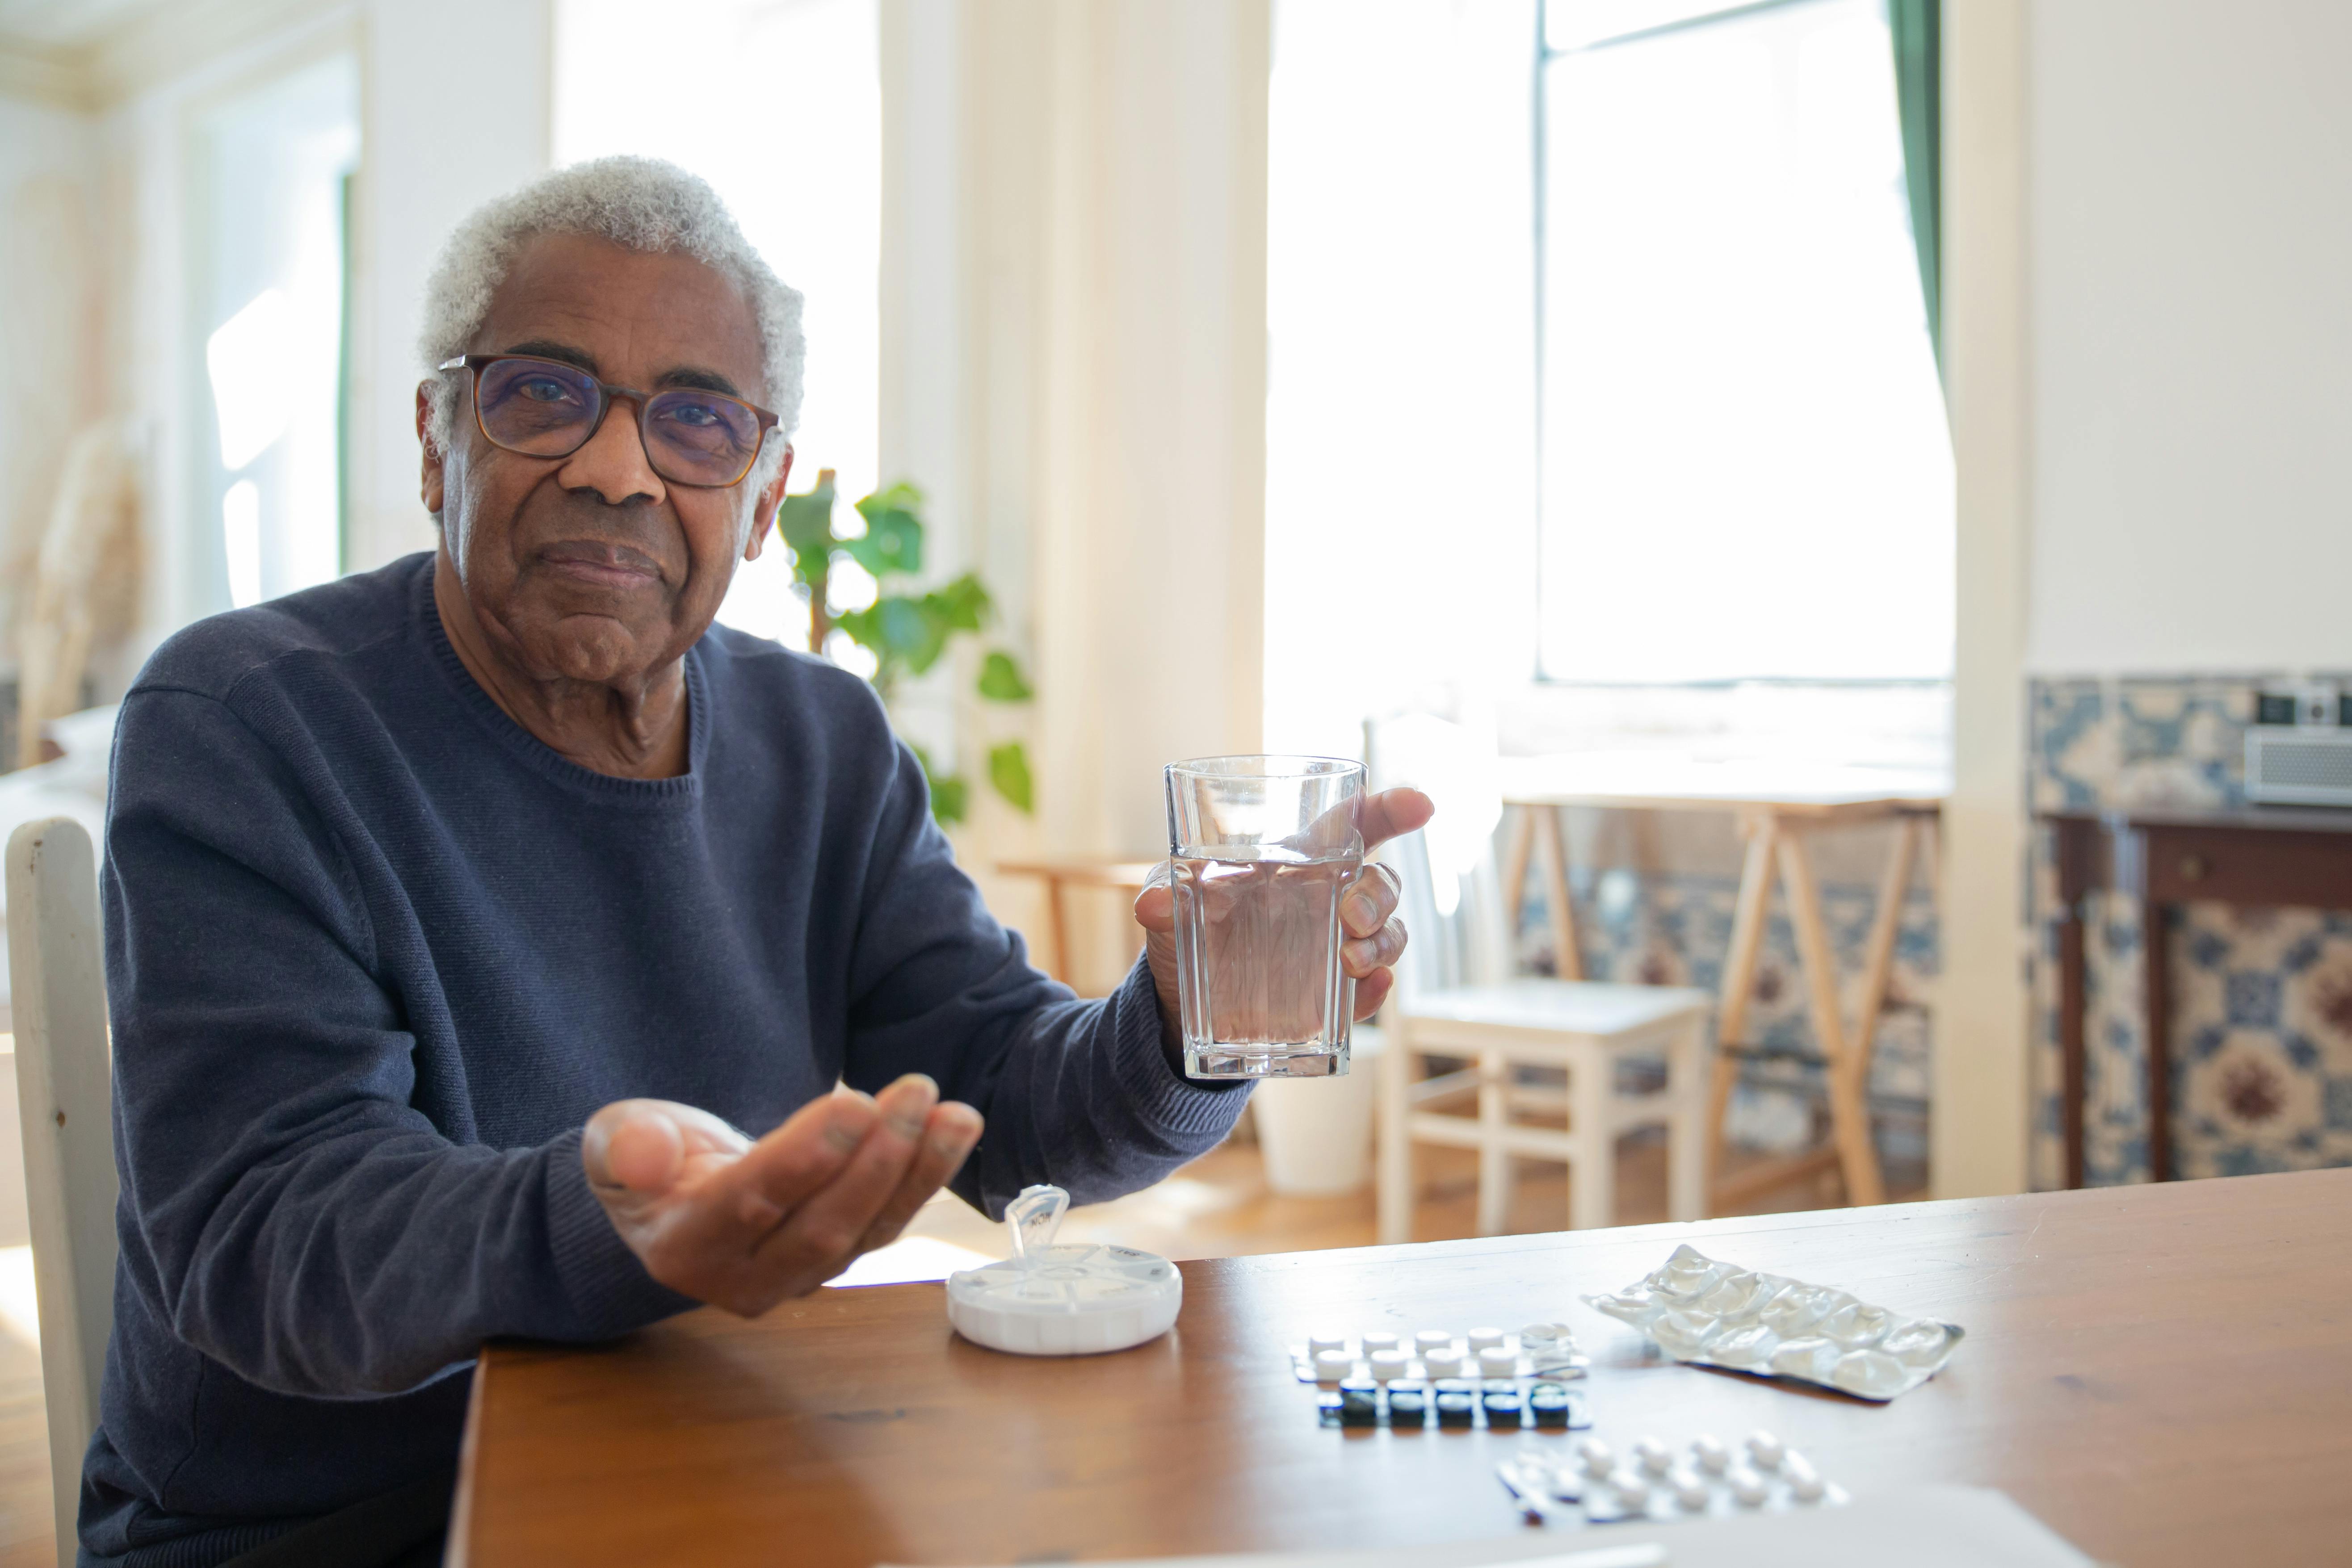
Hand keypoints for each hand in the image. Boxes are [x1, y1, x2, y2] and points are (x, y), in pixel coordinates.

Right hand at [582, 1073, 983, 1315]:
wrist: (671, 1196)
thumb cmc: (643, 1160)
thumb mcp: (612, 1141)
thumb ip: (625, 1146)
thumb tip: (645, 1153)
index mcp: (683, 1248)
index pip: (750, 1205)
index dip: (804, 1158)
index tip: (855, 1103)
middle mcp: (743, 1279)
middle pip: (821, 1226)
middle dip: (875, 1160)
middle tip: (916, 1092)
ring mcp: (796, 1277)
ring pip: (865, 1231)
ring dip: (915, 1171)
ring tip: (954, 1113)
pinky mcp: (835, 1260)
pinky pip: (885, 1223)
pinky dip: (924, 1177)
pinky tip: (956, 1129)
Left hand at [1132, 786, 1435, 1030]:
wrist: (1180, 1007)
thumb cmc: (1185, 933)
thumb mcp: (1170, 909)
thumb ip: (1165, 897)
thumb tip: (1153, 903)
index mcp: (1299, 861)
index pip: (1356, 824)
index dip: (1392, 809)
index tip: (1419, 805)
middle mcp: (1329, 900)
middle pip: (1382, 882)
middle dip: (1381, 895)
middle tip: (1350, 917)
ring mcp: (1338, 949)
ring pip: (1390, 935)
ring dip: (1383, 944)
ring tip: (1352, 961)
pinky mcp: (1335, 998)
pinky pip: (1372, 992)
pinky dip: (1376, 992)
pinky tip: (1367, 990)